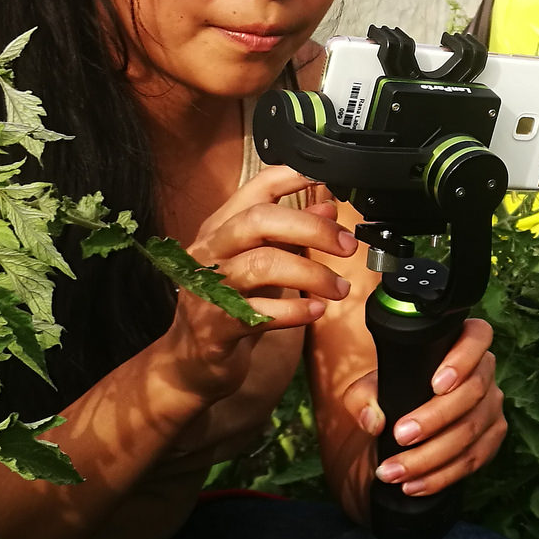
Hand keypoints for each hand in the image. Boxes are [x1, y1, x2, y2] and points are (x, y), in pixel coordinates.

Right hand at [154, 165, 355, 404]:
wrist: (191, 361)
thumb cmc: (229, 304)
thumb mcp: (261, 262)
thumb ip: (290, 235)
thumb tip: (328, 205)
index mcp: (221, 228)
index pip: (255, 190)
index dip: (291, 177)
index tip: (328, 177)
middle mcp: (209, 252)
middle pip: (258, 221)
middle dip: (311, 228)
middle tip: (346, 245)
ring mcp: (207, 289)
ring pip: (261, 265)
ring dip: (311, 274)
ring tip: (338, 288)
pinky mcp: (214, 327)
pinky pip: (258, 313)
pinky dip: (294, 311)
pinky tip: (316, 311)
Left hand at [352, 318, 507, 499]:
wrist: (406, 422)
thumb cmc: (395, 391)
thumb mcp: (372, 387)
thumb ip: (363, 396)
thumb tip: (373, 419)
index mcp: (462, 342)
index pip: (477, 338)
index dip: (461, 360)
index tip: (435, 384)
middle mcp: (485, 372)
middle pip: (472, 393)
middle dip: (434, 419)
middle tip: (399, 436)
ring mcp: (492, 406)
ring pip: (471, 431)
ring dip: (430, 457)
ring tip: (394, 472)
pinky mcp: (492, 438)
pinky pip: (473, 460)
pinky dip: (441, 476)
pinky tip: (414, 485)